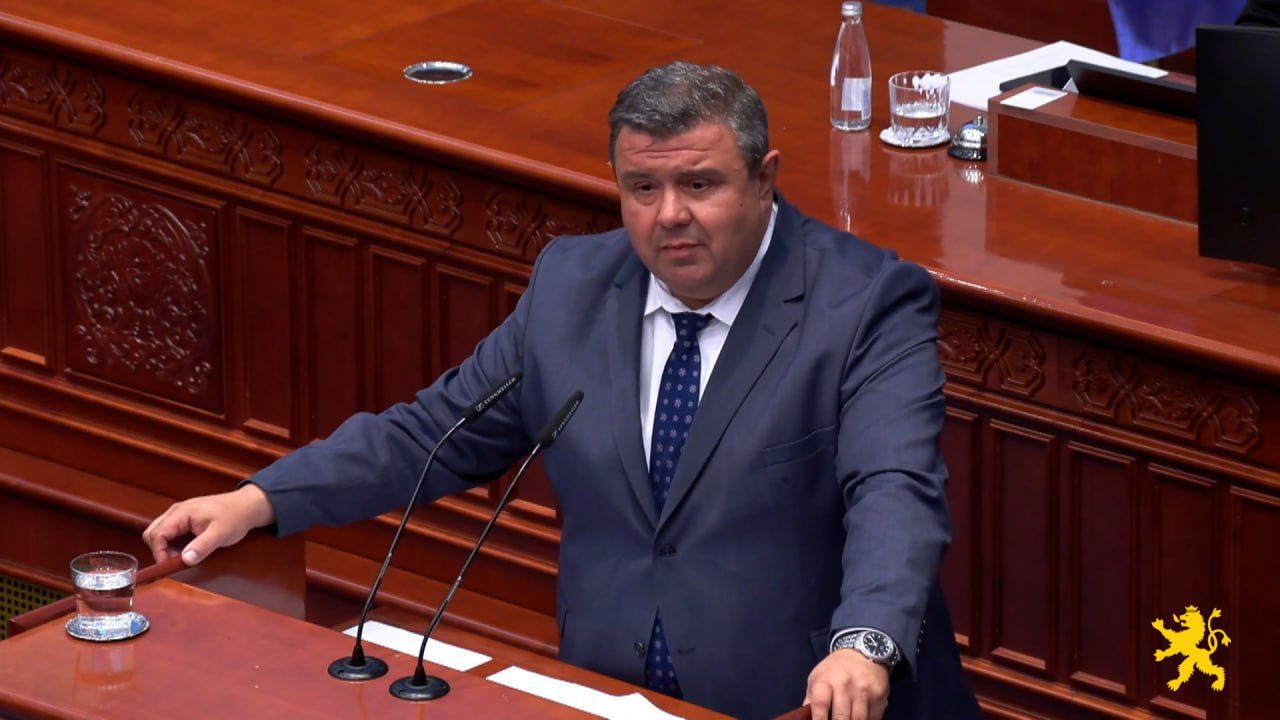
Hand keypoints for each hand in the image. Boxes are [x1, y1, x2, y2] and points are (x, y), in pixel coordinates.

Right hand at [143, 484, 275, 564]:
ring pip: (159, 534)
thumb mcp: (220, 534)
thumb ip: (202, 547)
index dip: (159, 552)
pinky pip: (169, 533)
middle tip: (177, 562)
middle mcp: (176, 512)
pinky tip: (188, 550)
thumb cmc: (235, 517)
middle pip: (152, 533)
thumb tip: (185, 560)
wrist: (246, 506)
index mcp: (182, 512)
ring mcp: (179, 515)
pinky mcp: (183, 520)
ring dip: (166, 548)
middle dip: (160, 550)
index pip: (157, 534)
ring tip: (185, 555)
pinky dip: (173, 545)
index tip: (169, 566)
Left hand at [805, 649, 889, 719]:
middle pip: (841, 717)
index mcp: (826, 680)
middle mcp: (845, 684)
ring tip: (847, 719)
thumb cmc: (835, 669)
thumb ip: (812, 699)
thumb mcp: (817, 677)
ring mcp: (863, 690)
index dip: (818, 719)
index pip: (820, 703)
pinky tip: (860, 716)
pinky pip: (873, 717)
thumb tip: (806, 718)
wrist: (862, 652)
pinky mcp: (879, 695)